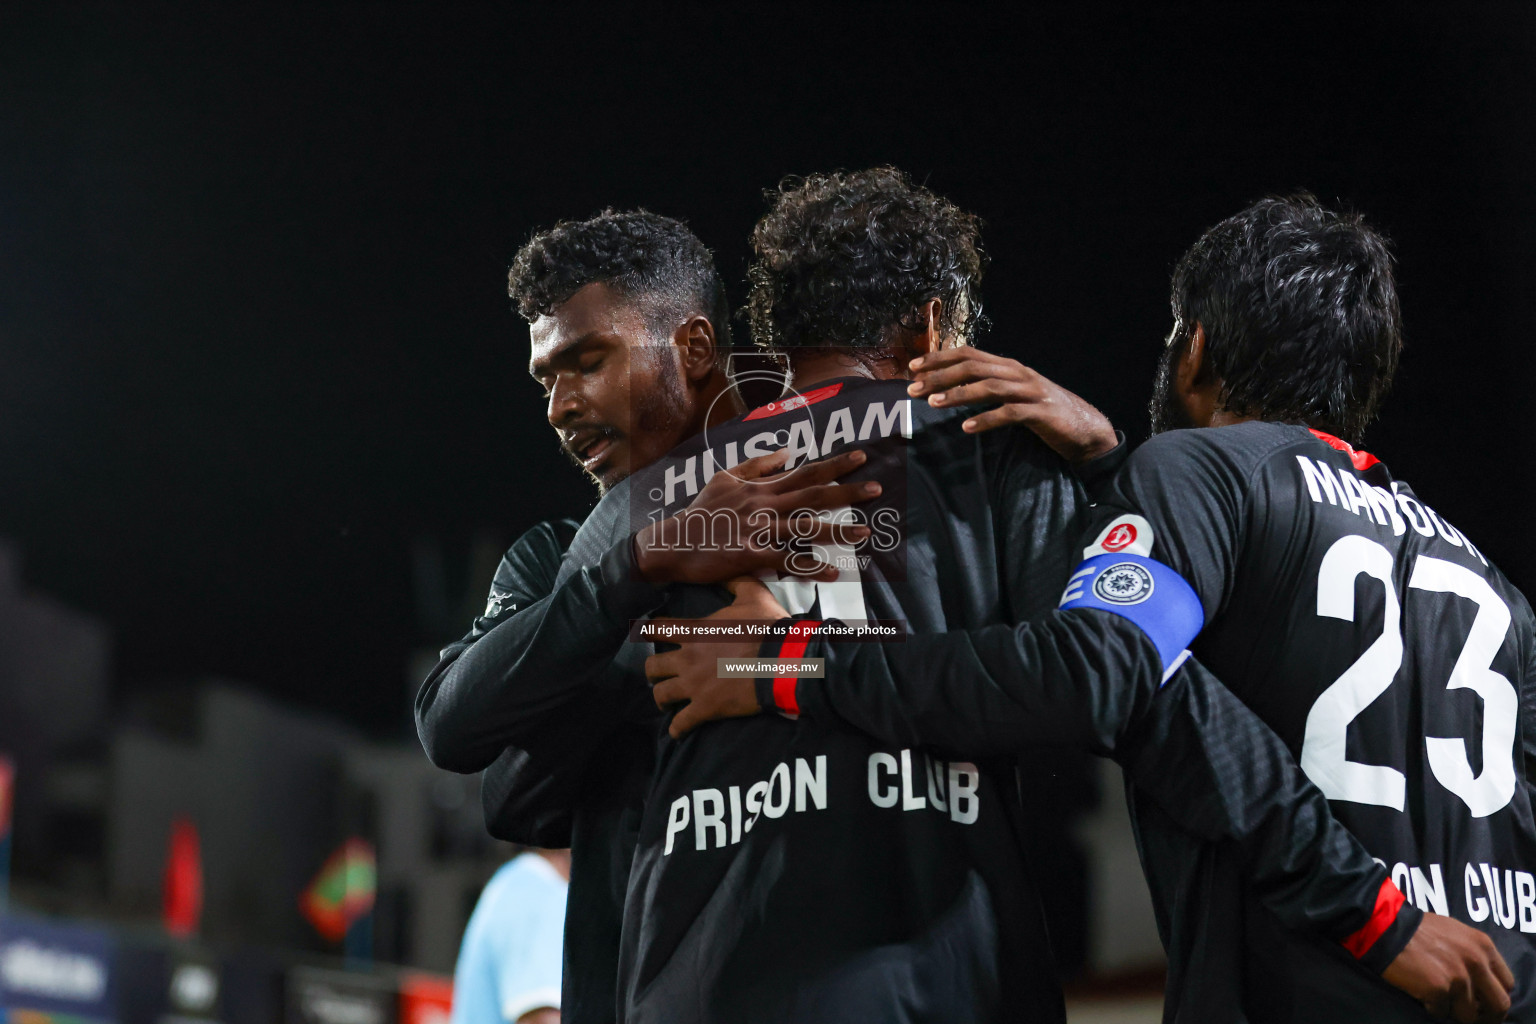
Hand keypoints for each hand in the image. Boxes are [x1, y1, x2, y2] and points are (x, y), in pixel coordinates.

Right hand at [634, 448, 879, 585]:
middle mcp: (764, 505)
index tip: (861, 458)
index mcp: (761, 487)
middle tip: (876, 488)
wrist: (675, 541)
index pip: (805, 471)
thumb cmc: (702, 511)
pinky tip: (831, 571)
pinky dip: (810, 566)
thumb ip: (758, 465)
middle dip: (846, 491)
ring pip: (804, 527)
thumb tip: (789, 452)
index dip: (834, 464)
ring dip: (837, 529)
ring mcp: (758, 530)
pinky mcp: (751, 555)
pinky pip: (786, 560)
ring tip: (864, 531)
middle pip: (813, 495)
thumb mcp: (726, 477)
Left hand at [646, 578, 790, 738]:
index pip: (656, 629)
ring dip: (662, 698)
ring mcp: (694, 685)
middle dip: (653, 670)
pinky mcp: (706, 708)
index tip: (645, 634)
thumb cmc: (769, 628)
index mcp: (694, 632)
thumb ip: (735, 581)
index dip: (648, 632)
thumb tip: (725, 570)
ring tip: (666, 701)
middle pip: (652, 667)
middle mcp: (687, 659)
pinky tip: (678, 731)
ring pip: (661, 695)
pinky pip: (681, 723)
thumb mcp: (754, 594)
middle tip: (661, 673)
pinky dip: (677, 728)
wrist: (784, 661)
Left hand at [907, 347, 1117, 462]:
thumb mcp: (1013, 394)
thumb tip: (950, 388)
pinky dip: (987, 419)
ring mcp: (1030, 391)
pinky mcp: (1041, 413)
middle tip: (913, 388)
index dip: (939, 358)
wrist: (1085, 428)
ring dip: (958, 394)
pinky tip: (967, 428)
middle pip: (973, 367)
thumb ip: (988, 387)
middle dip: (940, 376)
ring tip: (933, 404)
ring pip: (989, 387)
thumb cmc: (1043, 412)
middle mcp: (1018, 373)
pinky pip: (1010, 414)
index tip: (913, 367)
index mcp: (1008, 366)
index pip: (968, 353)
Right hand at [1382, 913, 1512, 1022]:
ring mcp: (1459, 977)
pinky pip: (1441, 1012)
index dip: (1495, 997)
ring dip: (1453, 1011)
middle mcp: (1476, 962)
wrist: (1384, 927)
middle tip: (1471, 1016)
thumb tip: (1480, 983)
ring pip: (1468, 1014)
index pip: (1507, 984)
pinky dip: (1431, 1008)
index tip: (1484, 1003)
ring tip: (1438, 999)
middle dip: (1487, 1016)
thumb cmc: (1417, 929)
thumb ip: (1474, 955)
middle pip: (1499, 1005)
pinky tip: (1421, 994)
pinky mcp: (1439, 989)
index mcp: (1484, 947)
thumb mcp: (1456, 933)